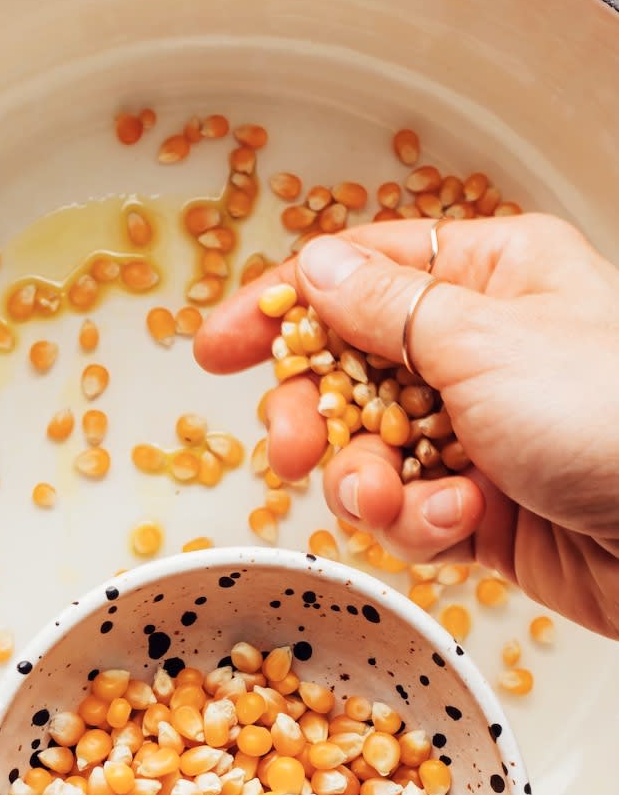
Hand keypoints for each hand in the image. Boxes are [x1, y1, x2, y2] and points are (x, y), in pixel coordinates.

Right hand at [194, 213, 618, 638]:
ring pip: (366, 451)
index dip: (278, 311)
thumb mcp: (483, 342)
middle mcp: (479, 347)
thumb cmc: (614, 417)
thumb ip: (383, 309)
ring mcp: (479, 430)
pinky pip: (409, 510)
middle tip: (295, 450)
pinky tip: (459, 525)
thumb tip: (314, 269)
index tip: (215, 348)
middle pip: (345, 371)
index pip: (356, 275)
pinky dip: (419, 522)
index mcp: (490, 276)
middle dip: (315, 417)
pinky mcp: (483, 506)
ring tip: (395, 501)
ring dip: (366, 483)